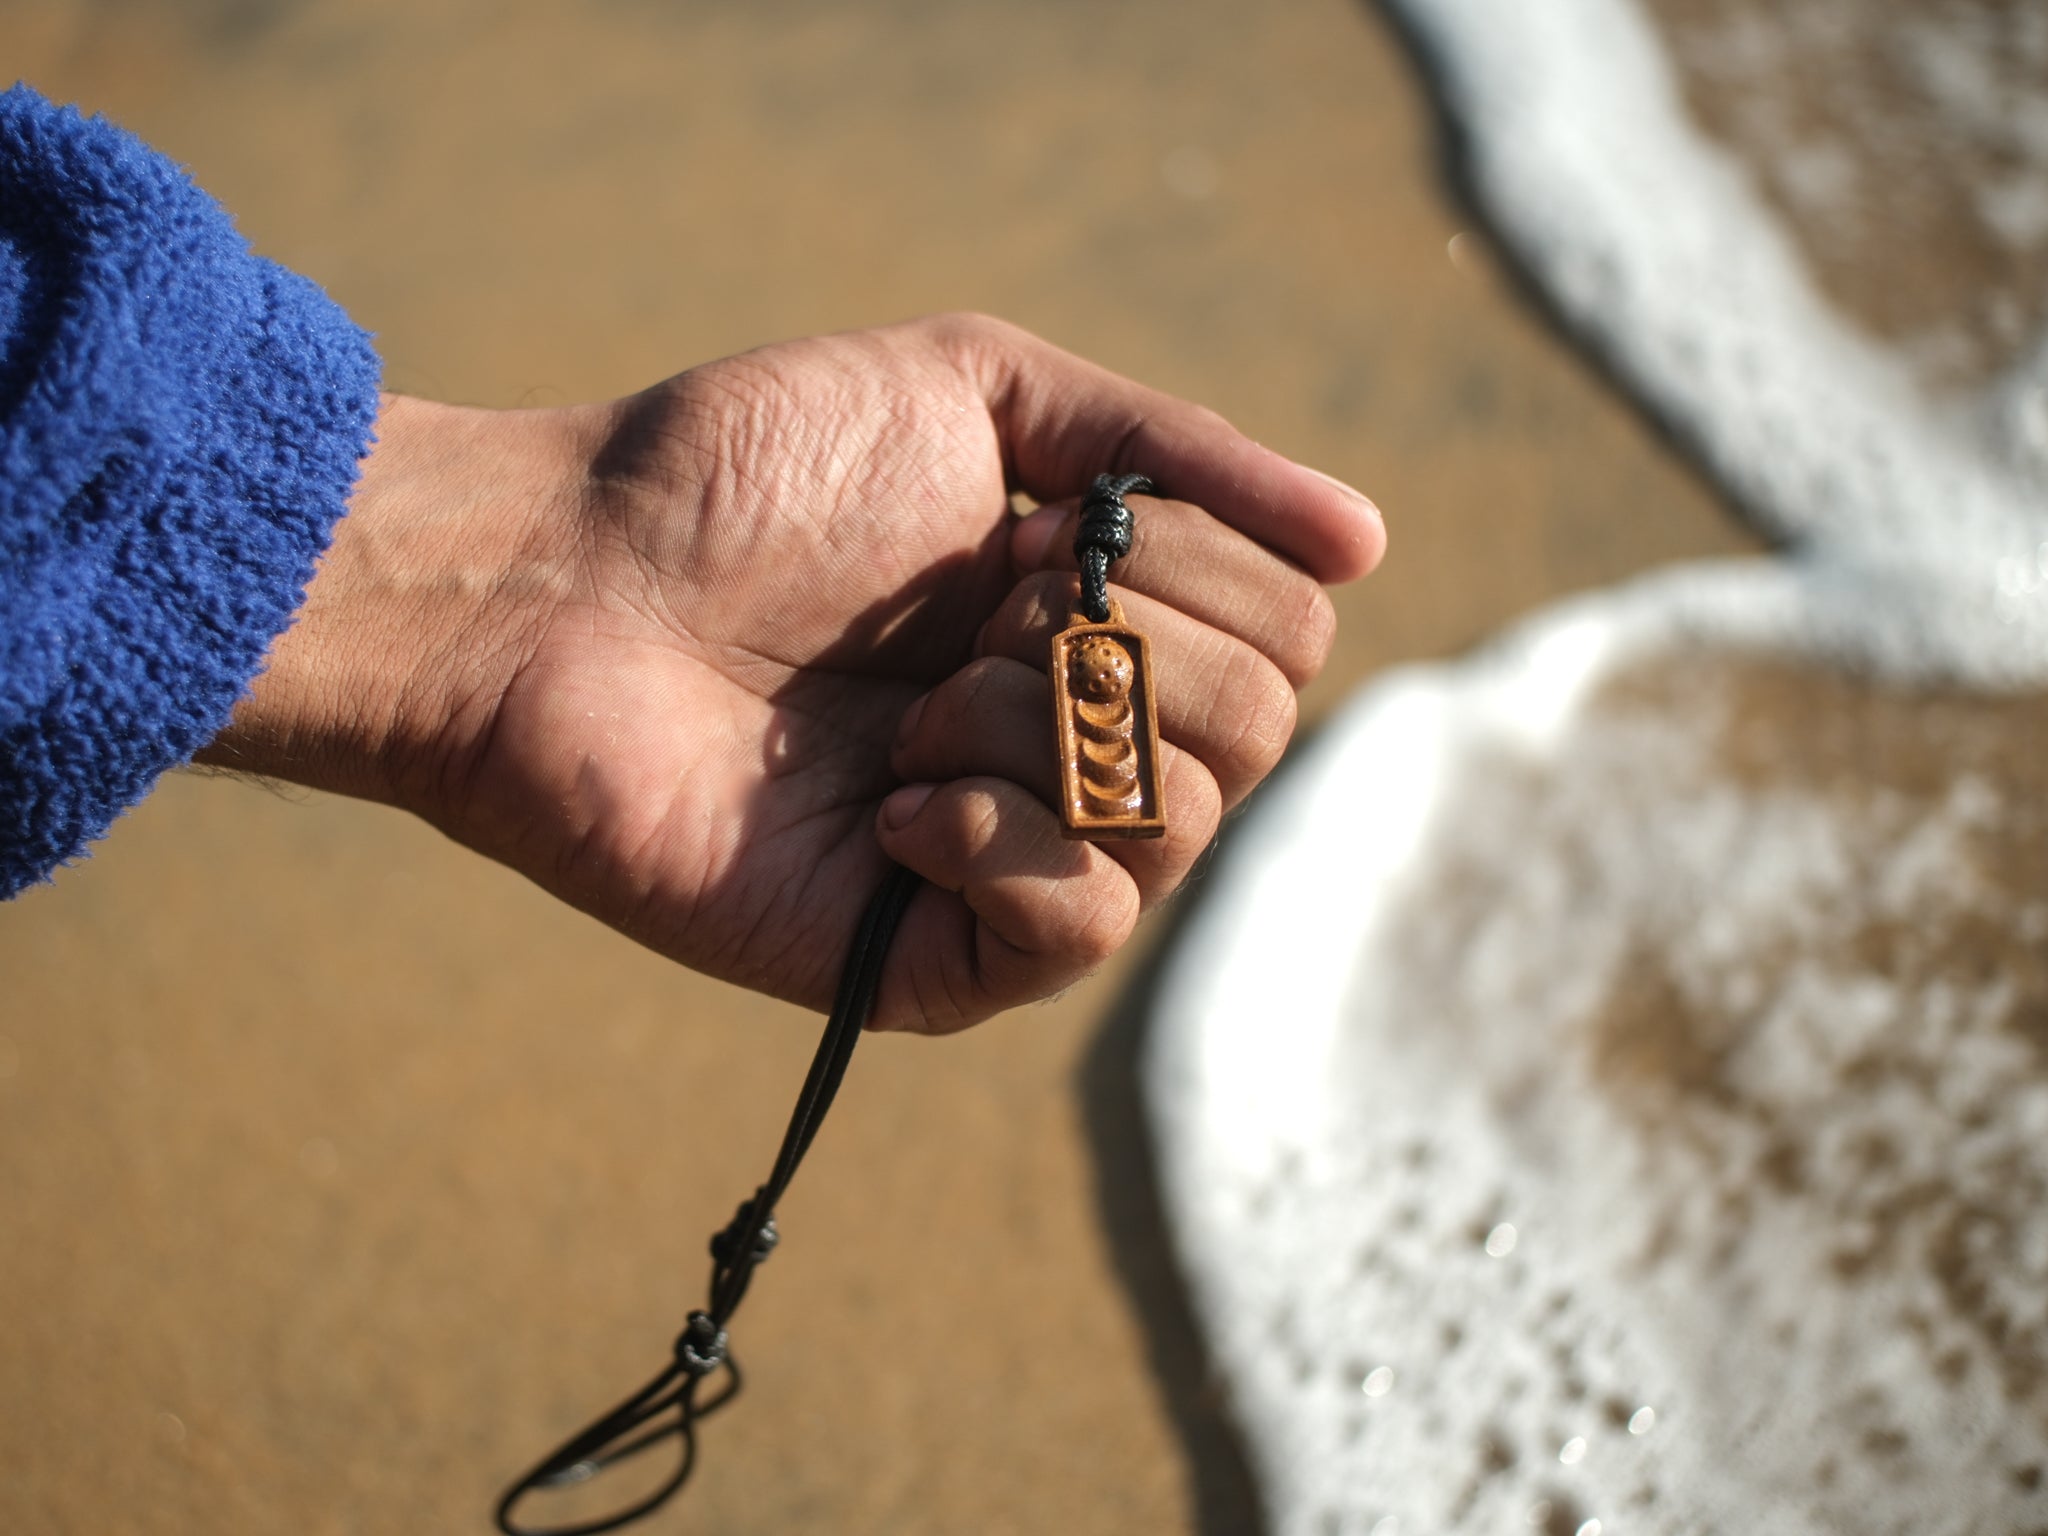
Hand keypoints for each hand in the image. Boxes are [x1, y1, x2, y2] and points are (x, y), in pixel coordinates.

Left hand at [203, 315, 1383, 1030]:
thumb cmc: (745, 476)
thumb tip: (1371, 542)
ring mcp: (1012, 857)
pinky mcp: (936, 964)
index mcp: (1100, 618)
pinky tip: (895, 801)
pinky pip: (1082, 924)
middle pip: (1262, 722)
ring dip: (1046, 722)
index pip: (1288, 629)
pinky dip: (1005, 837)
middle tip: (968, 611)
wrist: (559, 591)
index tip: (1040, 527)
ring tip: (910, 703)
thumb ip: (1176, 452)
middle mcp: (1079, 740)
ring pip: (1185, 819)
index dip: (1193, 565)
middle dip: (1124, 636)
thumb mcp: (982, 393)